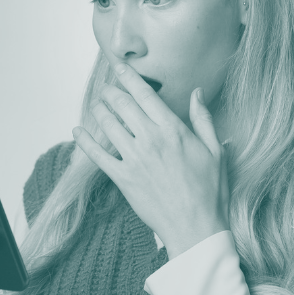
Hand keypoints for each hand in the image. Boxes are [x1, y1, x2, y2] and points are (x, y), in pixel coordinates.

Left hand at [73, 63, 229, 258]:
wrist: (197, 227)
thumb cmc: (210, 191)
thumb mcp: (215, 150)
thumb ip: (203, 119)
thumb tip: (197, 92)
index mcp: (173, 130)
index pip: (145, 94)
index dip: (129, 77)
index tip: (119, 67)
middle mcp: (151, 140)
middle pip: (122, 105)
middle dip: (110, 92)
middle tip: (105, 87)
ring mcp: (135, 159)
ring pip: (109, 126)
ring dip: (99, 111)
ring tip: (96, 104)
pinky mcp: (123, 179)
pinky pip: (98, 156)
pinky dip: (86, 142)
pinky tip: (78, 132)